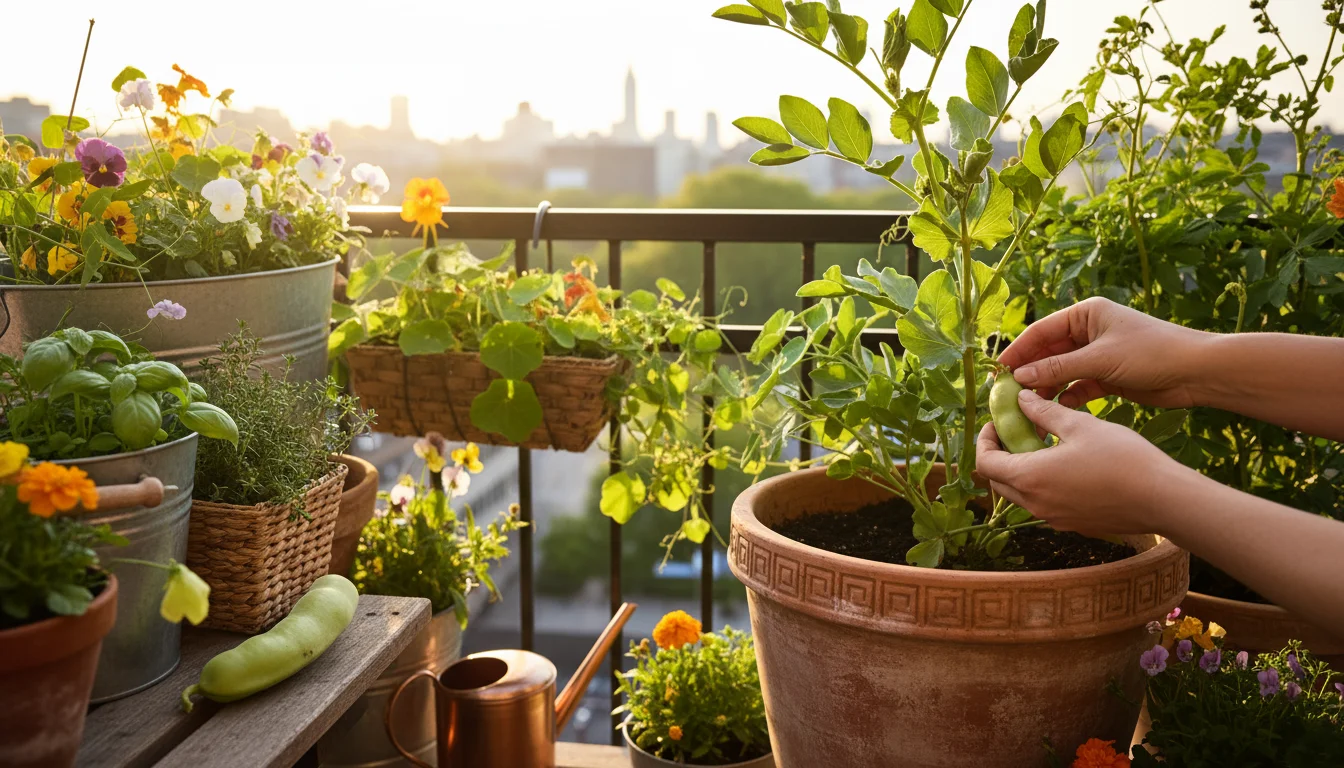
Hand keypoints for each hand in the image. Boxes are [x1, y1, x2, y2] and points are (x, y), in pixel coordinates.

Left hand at [976, 390, 1179, 536]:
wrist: (1163, 499)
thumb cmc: (1122, 458)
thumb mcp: (1080, 425)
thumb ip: (1043, 412)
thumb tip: (1021, 398)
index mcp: (1030, 478)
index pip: (985, 463)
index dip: (984, 440)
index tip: (996, 423)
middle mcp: (1035, 505)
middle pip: (998, 481)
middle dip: (998, 455)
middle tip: (1014, 431)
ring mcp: (1053, 519)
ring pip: (1020, 495)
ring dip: (1020, 470)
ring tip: (1040, 444)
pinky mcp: (1072, 525)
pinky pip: (1042, 505)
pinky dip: (1040, 484)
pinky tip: (1062, 464)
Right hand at [999, 297, 1208, 409]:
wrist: (1196, 372)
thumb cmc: (1150, 353)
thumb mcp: (1100, 359)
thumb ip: (1058, 369)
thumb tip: (1021, 377)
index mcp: (1086, 314)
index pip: (1042, 331)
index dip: (1019, 350)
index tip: (999, 370)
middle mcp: (1089, 331)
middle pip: (1049, 352)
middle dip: (1031, 372)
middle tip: (1008, 393)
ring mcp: (1098, 354)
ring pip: (1062, 371)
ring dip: (1047, 387)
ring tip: (1030, 407)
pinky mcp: (1107, 376)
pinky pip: (1078, 386)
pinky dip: (1068, 396)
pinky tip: (1058, 410)